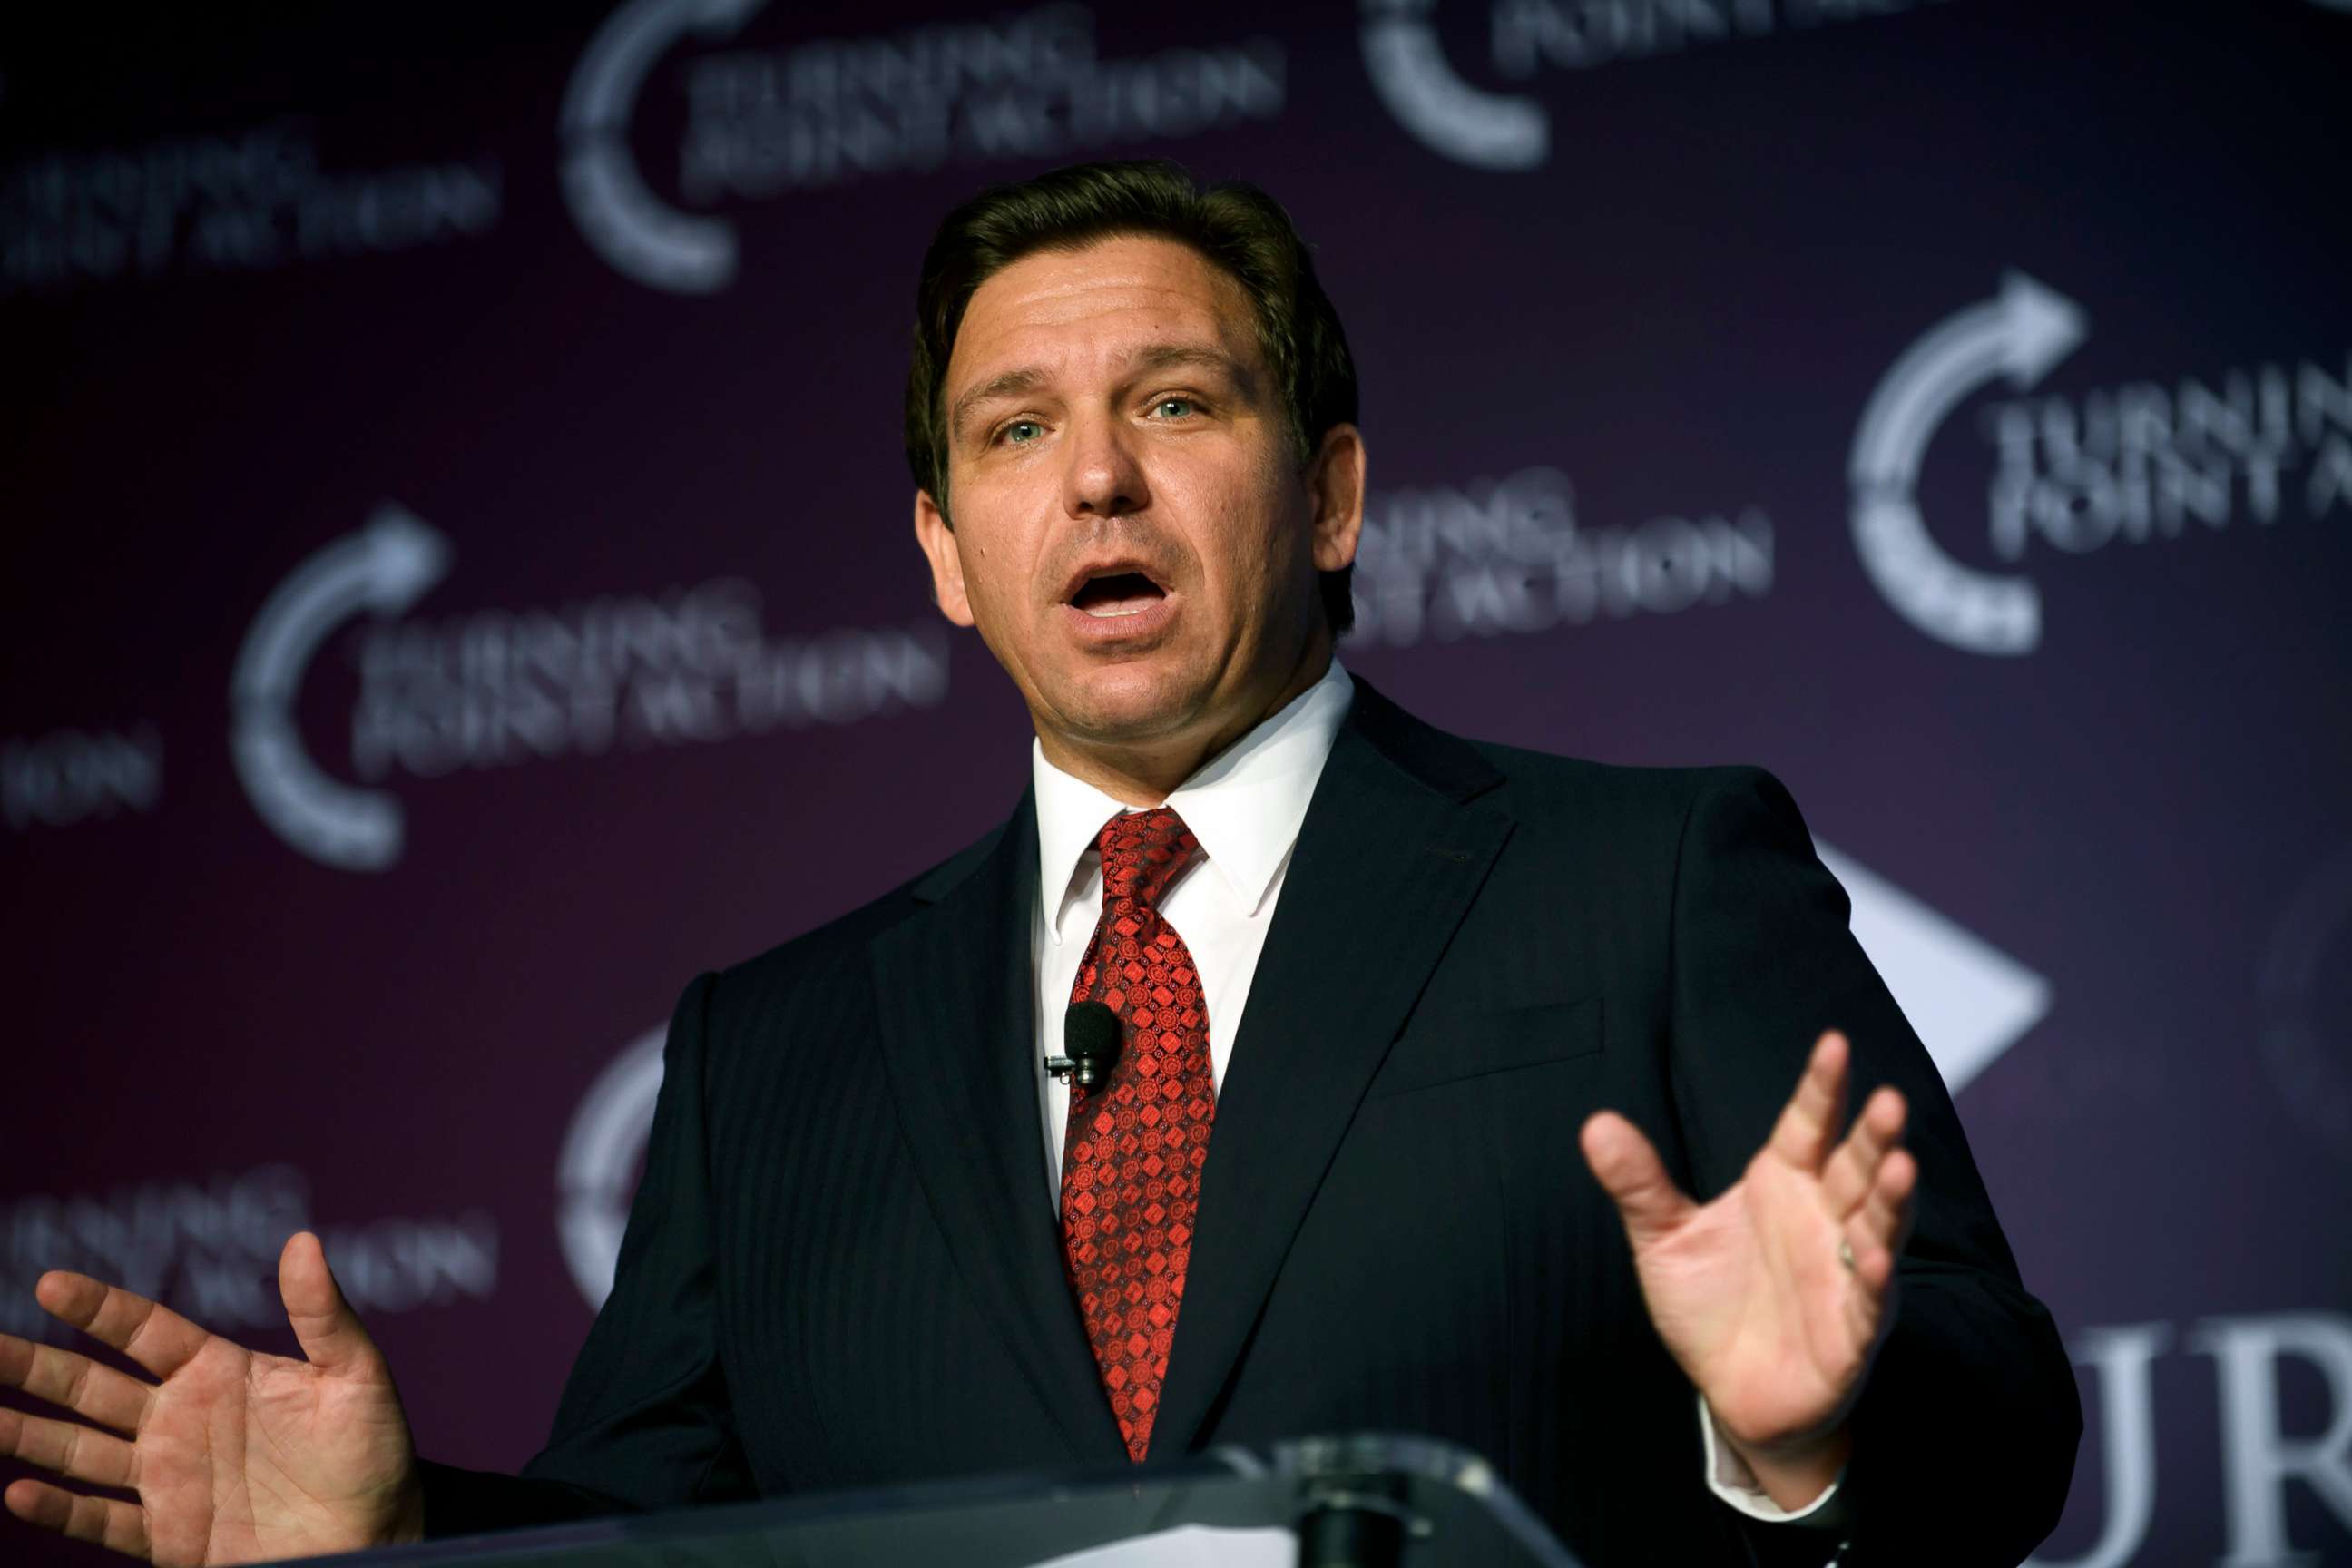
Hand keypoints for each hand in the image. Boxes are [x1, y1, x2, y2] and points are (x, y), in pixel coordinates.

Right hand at [0, 1232, 422, 1564]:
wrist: (376, 1538)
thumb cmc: (374, 1453)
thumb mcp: (357, 1376)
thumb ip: (324, 1315)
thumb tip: (304, 1241)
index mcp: (219, 1372)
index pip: (144, 1330)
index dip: (98, 1308)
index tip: (50, 1283)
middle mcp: (182, 1419)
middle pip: (91, 1385)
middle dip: (33, 1365)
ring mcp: (168, 1477)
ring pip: (79, 1448)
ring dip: (26, 1432)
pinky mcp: (168, 1534)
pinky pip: (101, 1519)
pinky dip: (59, 1509)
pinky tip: (17, 1493)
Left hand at [1579, 1031, 1914, 1507]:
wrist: (1732, 1392)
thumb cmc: (1709, 1305)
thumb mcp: (1663, 1239)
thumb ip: (1639, 1183)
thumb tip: (1595, 1123)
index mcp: (1783, 1183)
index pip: (1808, 1125)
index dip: (1822, 1088)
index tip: (1834, 1042)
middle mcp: (1823, 1219)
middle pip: (1854, 1167)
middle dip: (1874, 1136)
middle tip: (1890, 1098)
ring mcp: (1844, 1274)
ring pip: (1877, 1226)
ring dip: (1892, 1198)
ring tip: (1902, 1163)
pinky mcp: (1851, 1333)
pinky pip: (1869, 1302)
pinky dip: (1875, 1280)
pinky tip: (1878, 1259)